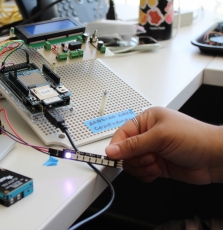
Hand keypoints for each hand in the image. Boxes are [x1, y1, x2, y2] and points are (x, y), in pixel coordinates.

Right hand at [105, 107, 222, 183]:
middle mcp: (147, 136)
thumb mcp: (160, 137)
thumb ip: (133, 144)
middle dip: (135, 158)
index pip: (121, 134)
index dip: (117, 147)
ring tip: (156, 163)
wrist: (215, 158)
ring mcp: (151, 151)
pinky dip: (146, 175)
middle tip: (150, 156)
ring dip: (142, 167)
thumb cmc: (194, 138)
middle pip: (124, 152)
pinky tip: (158, 171)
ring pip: (131, 164)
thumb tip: (111, 149)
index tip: (114, 157)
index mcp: (146, 121)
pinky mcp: (156, 165)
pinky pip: (140, 173)